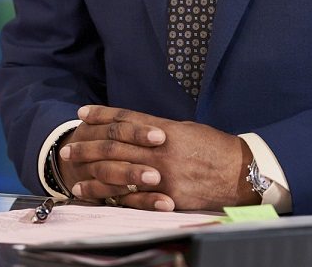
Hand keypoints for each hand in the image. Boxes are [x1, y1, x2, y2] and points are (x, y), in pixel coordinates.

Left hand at [59, 105, 256, 211]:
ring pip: (119, 171)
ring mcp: (164, 176)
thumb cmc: (216, 148)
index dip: (102, 115)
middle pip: (116, 145)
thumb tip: (139, 129)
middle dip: (89, 144)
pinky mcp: (168, 197)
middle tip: (69, 146)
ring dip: (93, 170)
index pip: (126, 119)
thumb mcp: (187, 130)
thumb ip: (161, 130)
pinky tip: (95, 193)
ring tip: (73, 171)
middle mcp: (161, 151)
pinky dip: (111, 194)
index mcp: (166, 130)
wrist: (242, 174)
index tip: (83, 113)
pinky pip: (133, 197)